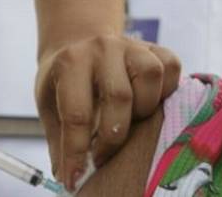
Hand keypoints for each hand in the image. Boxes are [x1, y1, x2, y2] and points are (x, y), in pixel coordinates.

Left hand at [36, 36, 179, 190]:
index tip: (75, 178)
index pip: (77, 113)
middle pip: (120, 96)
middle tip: (103, 156)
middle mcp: (102, 47)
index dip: (77, 152)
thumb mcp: (50, 105)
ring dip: (144, 109)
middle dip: (114, 137)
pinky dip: (166, 90)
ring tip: (130, 120)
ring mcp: (131, 45)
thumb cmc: (64, 80)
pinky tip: (150, 101)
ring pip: (151, 76)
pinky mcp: (154, 48)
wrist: (77, 43)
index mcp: (70, 62)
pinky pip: (171, 67)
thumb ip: (59, 140)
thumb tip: (71, 178)